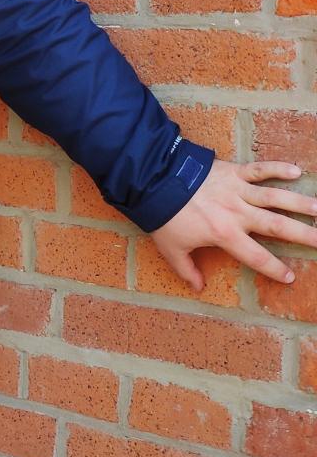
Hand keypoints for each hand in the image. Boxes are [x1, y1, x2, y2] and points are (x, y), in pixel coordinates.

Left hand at [149, 160, 314, 291]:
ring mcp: (238, 190)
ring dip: (300, 204)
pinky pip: (259, 169)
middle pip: (278, 226)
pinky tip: (297, 171)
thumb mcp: (171, 250)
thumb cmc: (163, 217)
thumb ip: (186, 270)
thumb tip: (198, 288)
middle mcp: (238, 213)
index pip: (256, 257)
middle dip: (304, 235)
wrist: (154, 182)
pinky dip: (277, 168)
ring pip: (276, 197)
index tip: (290, 277)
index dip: (274, 269)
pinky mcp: (233, 171)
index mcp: (225, 235)